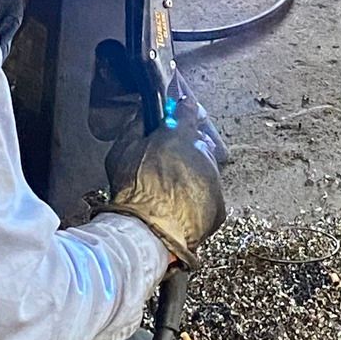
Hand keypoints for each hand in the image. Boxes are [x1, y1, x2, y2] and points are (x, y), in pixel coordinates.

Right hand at [103, 103, 225, 267]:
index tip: (181, 107)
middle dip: (187, 146)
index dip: (183, 109)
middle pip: (200, 142)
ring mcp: (213, 181)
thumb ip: (135, 127)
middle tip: (168, 160)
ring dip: (193, 174)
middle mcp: (202, 155)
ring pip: (206, 169)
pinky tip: (180, 206)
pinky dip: (198, 198)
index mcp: (179, 137)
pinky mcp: (219, 206)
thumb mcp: (121, 151)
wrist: (146, 232)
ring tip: (171, 189)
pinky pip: (210, 195)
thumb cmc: (132, 192)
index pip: (188, 111)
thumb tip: (143, 114)